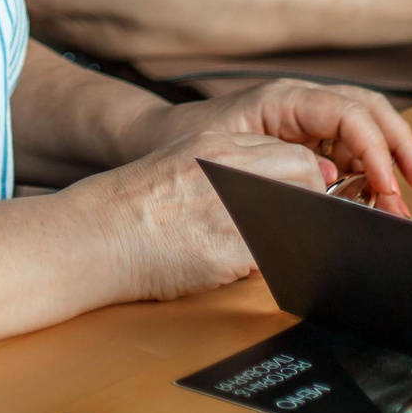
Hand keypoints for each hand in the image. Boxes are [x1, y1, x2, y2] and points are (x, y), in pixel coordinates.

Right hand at [84, 128, 333, 300]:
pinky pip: (279, 255)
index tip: (303, 200)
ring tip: (275, 247)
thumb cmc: (137, 205)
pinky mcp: (228, 249)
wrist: (99, 233)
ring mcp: (231, 207)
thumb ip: (233, 163)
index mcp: (220, 144)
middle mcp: (229, 169)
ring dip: (297, 234)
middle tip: (296, 225)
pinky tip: (257, 269)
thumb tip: (285, 178)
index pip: (295, 155)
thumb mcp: (185, 159)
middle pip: (306, 178)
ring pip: (300, 215)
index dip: (307, 181)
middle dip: (312, 203)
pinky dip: (280, 264)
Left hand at [134, 79, 411, 214]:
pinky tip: (378, 201)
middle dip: (400, 147)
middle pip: (370, 113)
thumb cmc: (181, 145)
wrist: (153, 141)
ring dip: (390, 163)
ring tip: (402, 204)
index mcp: (285, 99)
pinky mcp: (304, 142)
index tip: (387, 187)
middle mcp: (302, 104)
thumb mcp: (227, 159)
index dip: (376, 149)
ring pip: (366, 132)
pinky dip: (370, 174)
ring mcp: (305, 121)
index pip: (349, 113)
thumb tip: (325, 188)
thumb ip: (274, 172)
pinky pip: (349, 151)